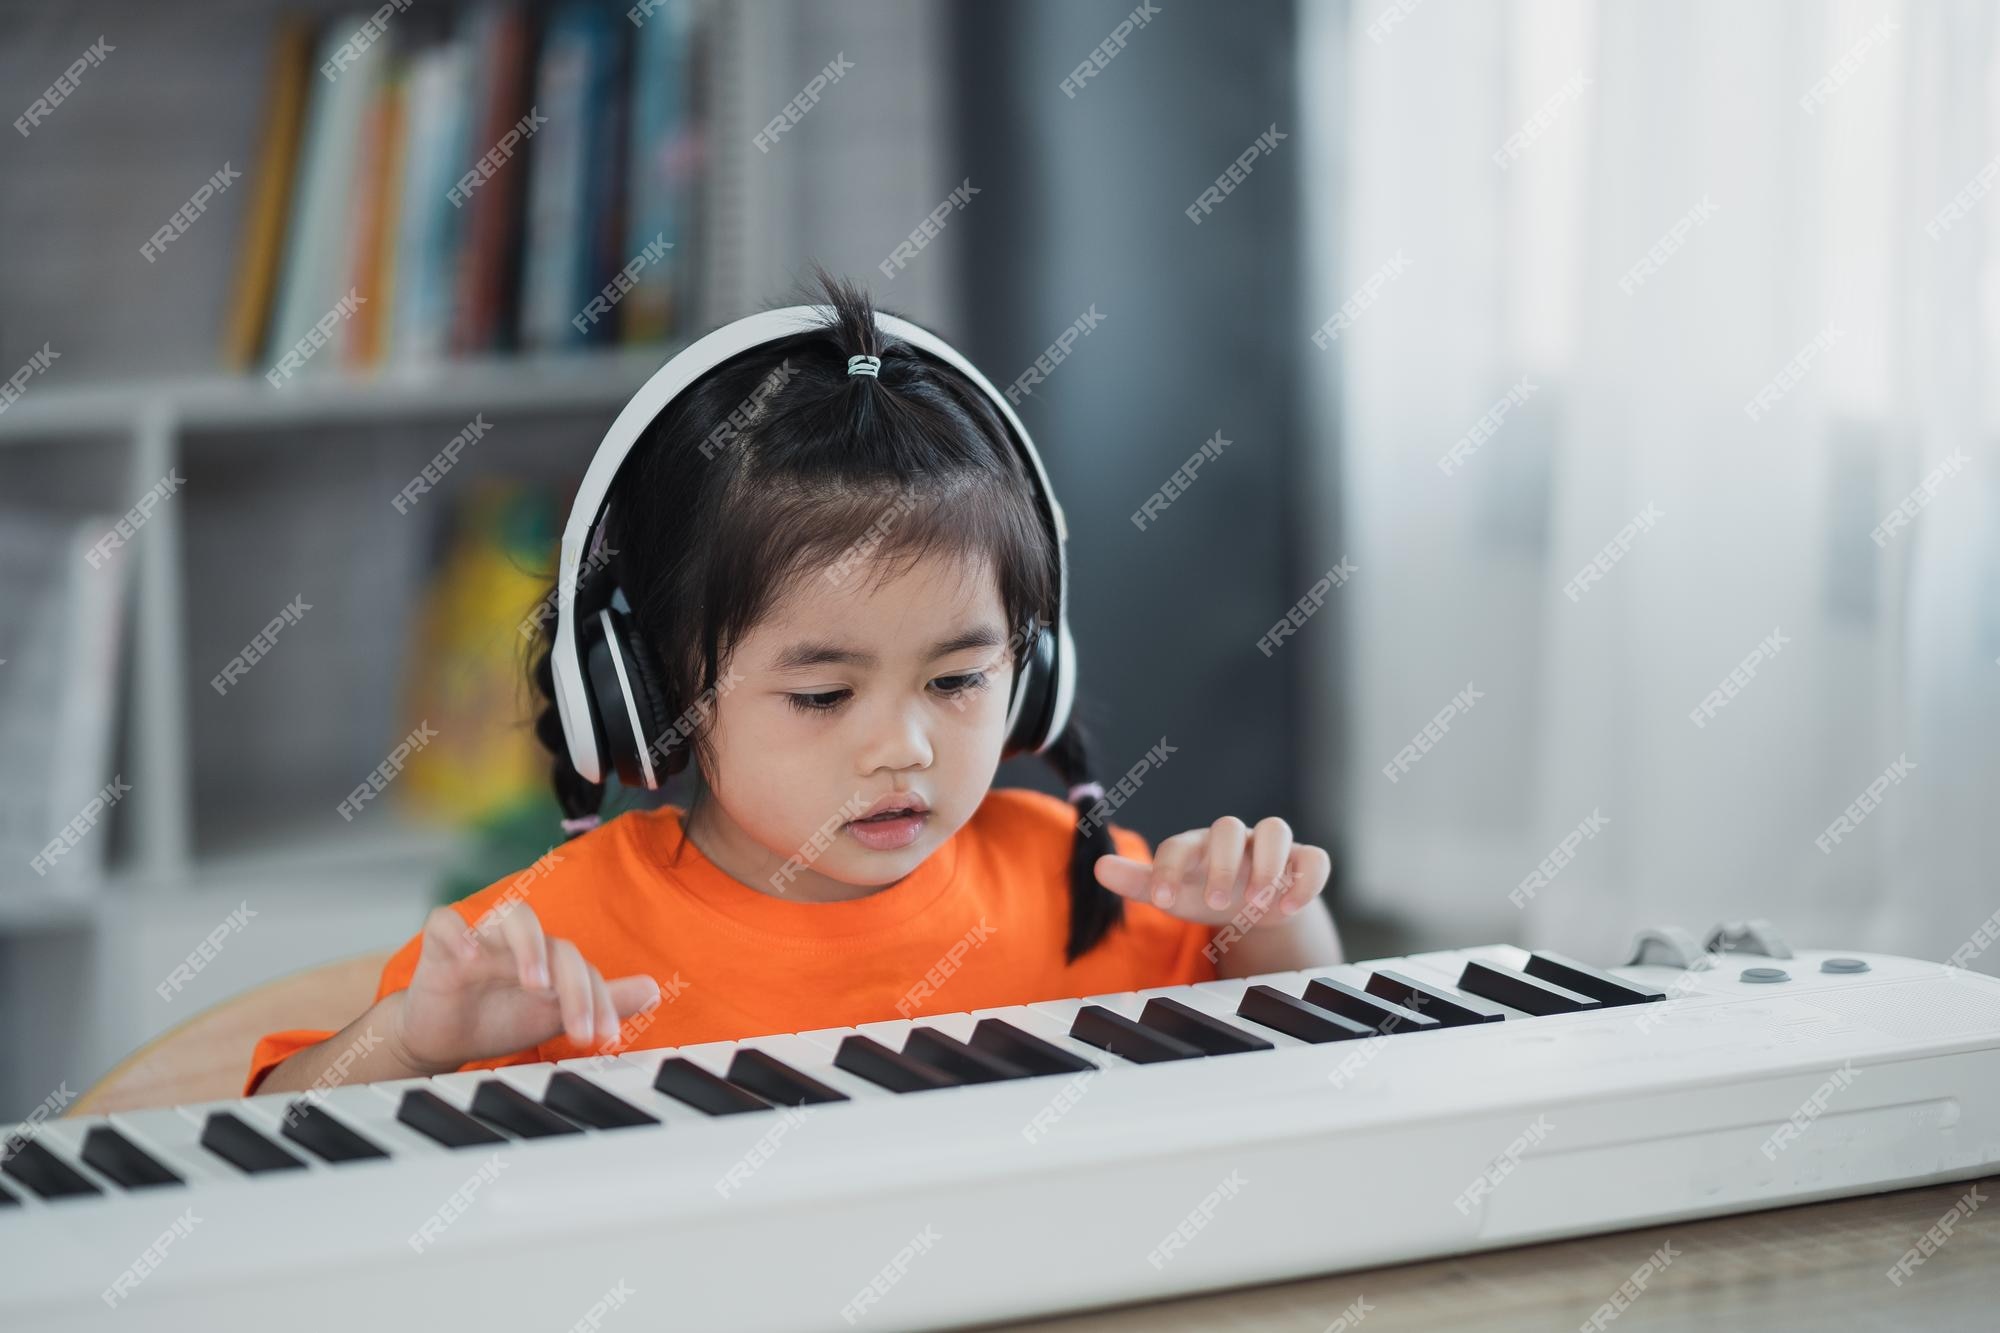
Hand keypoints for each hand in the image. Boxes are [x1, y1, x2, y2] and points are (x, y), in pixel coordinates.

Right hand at [386, 899, 660, 1074]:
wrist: (443, 1037)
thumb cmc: (502, 1018)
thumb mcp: (554, 1016)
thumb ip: (601, 1001)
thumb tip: (654, 989)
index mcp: (550, 956)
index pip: (585, 968)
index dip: (600, 1001)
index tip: (605, 1039)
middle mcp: (523, 942)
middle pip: (559, 946)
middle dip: (575, 990)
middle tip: (581, 1031)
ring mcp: (483, 939)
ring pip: (514, 916)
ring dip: (530, 946)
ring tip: (538, 984)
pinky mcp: (441, 945)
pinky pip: (446, 922)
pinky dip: (457, 932)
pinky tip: (469, 955)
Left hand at [1093, 816, 1330, 927]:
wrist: (1251, 907)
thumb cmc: (1206, 893)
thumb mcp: (1174, 893)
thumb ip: (1139, 882)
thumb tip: (1098, 868)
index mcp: (1198, 844)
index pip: (1179, 844)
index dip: (1167, 868)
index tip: (1161, 901)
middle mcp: (1236, 839)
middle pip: (1229, 828)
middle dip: (1222, 866)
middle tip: (1216, 904)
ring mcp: (1271, 848)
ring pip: (1277, 829)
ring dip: (1268, 866)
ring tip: (1255, 905)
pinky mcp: (1303, 862)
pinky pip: (1314, 859)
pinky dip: (1306, 880)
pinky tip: (1289, 908)